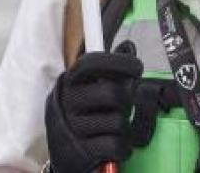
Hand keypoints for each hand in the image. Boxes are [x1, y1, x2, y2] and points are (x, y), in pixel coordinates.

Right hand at [45, 41, 142, 172]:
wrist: (63, 153)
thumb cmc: (82, 113)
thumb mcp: (88, 87)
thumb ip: (109, 68)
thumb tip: (129, 46)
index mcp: (68, 82)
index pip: (92, 63)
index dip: (119, 62)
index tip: (137, 68)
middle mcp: (67, 103)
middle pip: (113, 94)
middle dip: (127, 100)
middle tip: (124, 105)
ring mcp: (73, 128)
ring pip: (118, 121)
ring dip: (123, 126)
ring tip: (114, 126)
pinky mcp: (83, 152)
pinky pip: (116, 145)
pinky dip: (123, 146)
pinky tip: (116, 143)